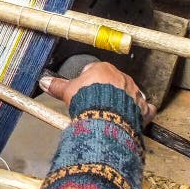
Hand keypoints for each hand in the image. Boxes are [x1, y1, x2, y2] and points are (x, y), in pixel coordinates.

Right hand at [40, 61, 155, 124]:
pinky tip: (133, 116)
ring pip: (129, 92)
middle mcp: (122, 78)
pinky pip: (144, 108)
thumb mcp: (68, 92)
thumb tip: (44, 82)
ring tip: (111, 110)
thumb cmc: (88, 101)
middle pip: (113, 81)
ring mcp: (134, 92)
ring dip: (122, 99)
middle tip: (95, 101)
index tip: (83, 89)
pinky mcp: (142, 108)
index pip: (95, 70)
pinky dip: (140, 111)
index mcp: (104, 69)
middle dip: (106, 89)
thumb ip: (57, 86)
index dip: (87, 80)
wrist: (105, 118)